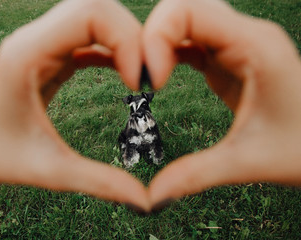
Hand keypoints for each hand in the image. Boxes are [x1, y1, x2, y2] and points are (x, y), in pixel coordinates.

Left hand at [0, 0, 149, 210]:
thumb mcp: (45, 170)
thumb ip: (98, 182)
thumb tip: (144, 201)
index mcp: (28, 54)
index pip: (90, 12)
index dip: (127, 40)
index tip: (139, 84)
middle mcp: (35, 40)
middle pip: (97, 8)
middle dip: (132, 38)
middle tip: (146, 79)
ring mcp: (43, 45)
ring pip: (95, 19)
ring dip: (125, 44)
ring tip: (138, 79)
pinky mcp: (51, 56)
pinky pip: (90, 38)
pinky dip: (114, 51)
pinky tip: (123, 74)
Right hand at [144, 0, 300, 207]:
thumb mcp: (247, 162)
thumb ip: (195, 175)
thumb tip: (151, 198)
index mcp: (255, 46)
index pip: (189, 10)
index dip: (156, 38)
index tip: (150, 82)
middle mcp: (246, 35)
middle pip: (183, 8)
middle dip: (151, 37)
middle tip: (140, 77)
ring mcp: (237, 45)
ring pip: (186, 21)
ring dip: (158, 44)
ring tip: (146, 77)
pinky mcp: (229, 59)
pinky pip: (191, 41)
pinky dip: (168, 53)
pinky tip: (160, 76)